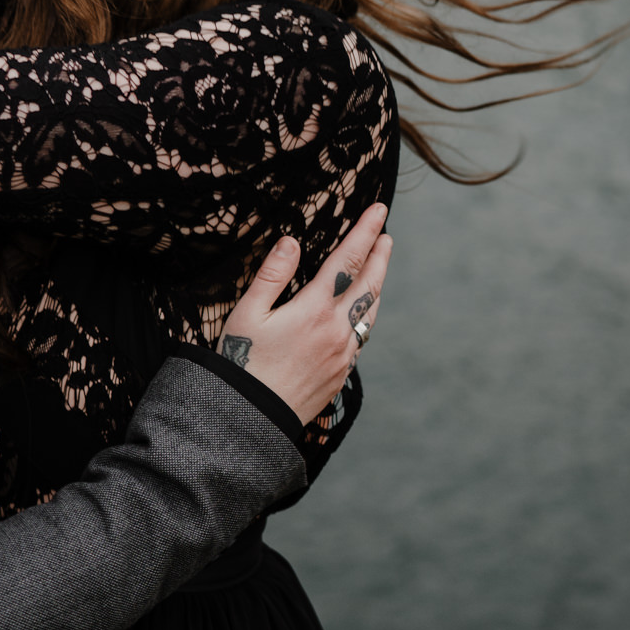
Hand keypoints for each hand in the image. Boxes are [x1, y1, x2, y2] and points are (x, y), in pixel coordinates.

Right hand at [219, 204, 391, 424]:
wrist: (252, 419)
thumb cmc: (242, 363)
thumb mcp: (247, 314)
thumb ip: (272, 275)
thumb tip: (292, 241)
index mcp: (314, 309)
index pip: (348, 260)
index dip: (365, 231)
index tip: (379, 210)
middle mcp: (336, 330)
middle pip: (370, 284)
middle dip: (380, 256)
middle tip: (387, 236)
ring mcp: (343, 354)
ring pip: (370, 313)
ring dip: (377, 287)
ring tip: (379, 269)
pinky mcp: (340, 374)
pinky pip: (361, 339)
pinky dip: (366, 317)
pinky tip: (360, 315)